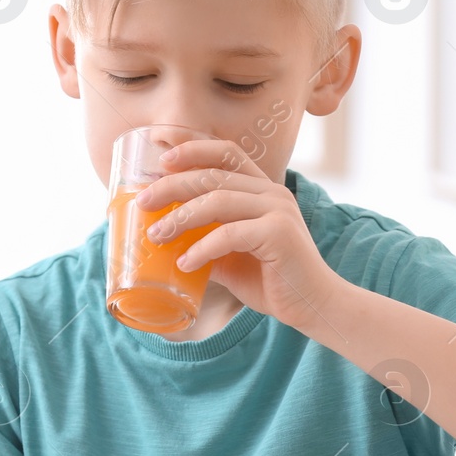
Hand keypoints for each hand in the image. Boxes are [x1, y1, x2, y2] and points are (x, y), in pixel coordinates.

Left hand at [138, 139, 342, 331]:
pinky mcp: (279, 234)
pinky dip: (202, 248)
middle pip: (213, 174)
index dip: (193, 149)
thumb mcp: (230, 256)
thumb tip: (162, 238)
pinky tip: (184, 264)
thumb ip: (204, 241)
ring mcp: (278, 210)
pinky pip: (230, 234)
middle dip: (172, 185)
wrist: (312, 306)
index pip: (227, 152)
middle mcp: (271, 192)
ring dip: (180, 217)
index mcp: (262, 189)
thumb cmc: (271, 280)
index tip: (162, 159)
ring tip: (155, 235)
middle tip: (142, 201)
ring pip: (218, 200)